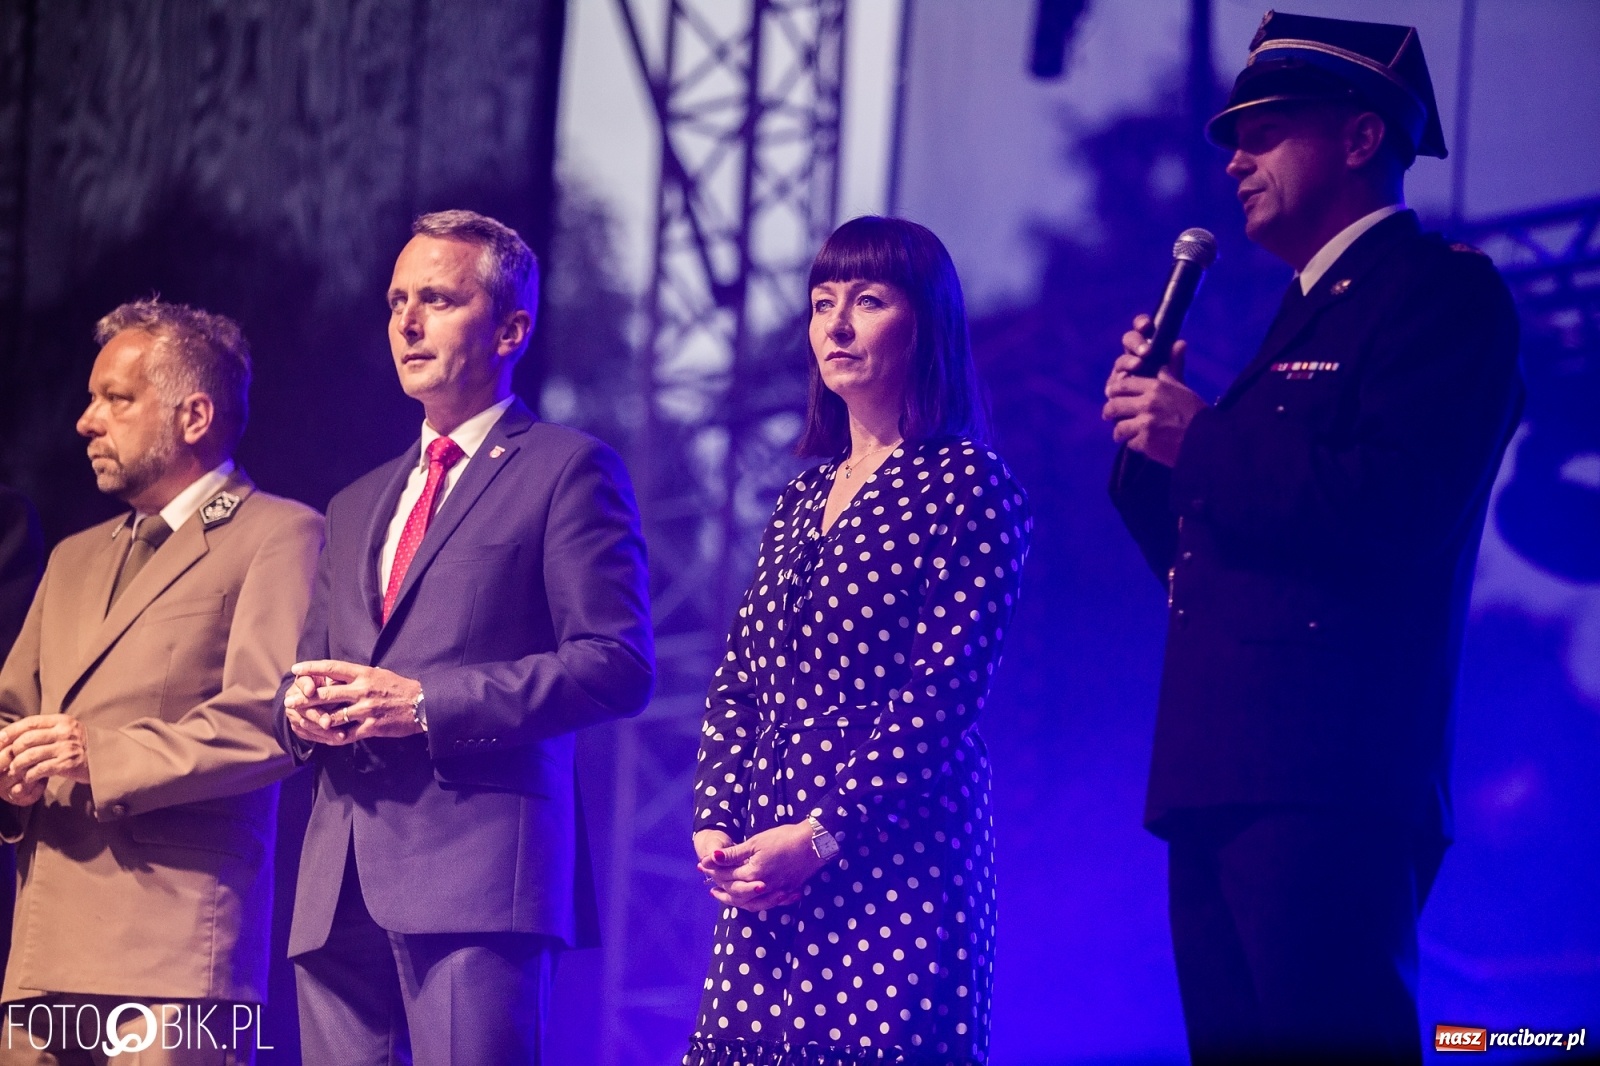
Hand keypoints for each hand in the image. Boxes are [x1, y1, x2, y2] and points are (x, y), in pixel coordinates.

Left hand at [0, 714, 90, 787]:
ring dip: (18, 765)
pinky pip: (39, 769)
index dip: (11, 731)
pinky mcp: (67, 764)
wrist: (106, 758)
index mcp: (61, 721)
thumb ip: (47, 730)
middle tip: (7, 760)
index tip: (0, 739)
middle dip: (12, 752)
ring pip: (30, 756)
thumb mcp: (67, 731)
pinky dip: (29, 775)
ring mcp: (66, 748)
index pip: (30, 723)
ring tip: (16, 771)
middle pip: (26, 740)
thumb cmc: (81, 745)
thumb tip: (17, 736)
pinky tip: (28, 778)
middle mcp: (63, 732)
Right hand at [283, 673, 348, 746]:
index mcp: (304, 679)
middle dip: (316, 716)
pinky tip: (337, 740)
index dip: (306, 686)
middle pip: (304, 707)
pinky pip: (309, 734)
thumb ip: (336, 680)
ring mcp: (293, 712)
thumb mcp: (337, 678)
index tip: (311, 691)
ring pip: (307, 724)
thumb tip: (338, 684)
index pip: (302, 682)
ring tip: (341, 736)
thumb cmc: (337, 684)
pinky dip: (324, 738)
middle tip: (328, 723)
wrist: (327, 698)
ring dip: (324, 731)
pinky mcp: (298, 726)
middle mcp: (294, 696)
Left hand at [286, 660, 423, 744]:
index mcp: (364, 674)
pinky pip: (348, 733)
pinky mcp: (371, 726)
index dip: (312, 668)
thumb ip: (358, 676)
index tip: (296, 669)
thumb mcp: (379, 674)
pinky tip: (325, 737)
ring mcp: (366, 710)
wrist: (422, 704)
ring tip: (303, 721)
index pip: (332, 668)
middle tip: (289, 702)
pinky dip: (335, 736)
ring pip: (333, 716)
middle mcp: (362, 690)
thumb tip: (337, 676)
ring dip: (316, 720)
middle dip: (304, 699)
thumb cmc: (399, 687)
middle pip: (326, 695)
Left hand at [699, 822, 829, 912]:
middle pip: (735, 891)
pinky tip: (751, 900)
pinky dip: (756, 904)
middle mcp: (763, 888)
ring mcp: (776, 893)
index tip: (702, 866)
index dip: (713, 870)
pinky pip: (767, 905)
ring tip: (723, 897)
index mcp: (753, 873)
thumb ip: (734, 854)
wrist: (813, 843)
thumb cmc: (784, 838)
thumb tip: (712, 857)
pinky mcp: (787, 893)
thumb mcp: (756, 842)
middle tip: (709, 883)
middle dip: (720, 886)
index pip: (727, 875)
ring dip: (734, 901)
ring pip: (750, 904)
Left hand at [1102, 314, 1207, 466]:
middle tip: (1108, 415)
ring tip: (1120, 434)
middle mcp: (1148, 403)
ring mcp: (1146, 423)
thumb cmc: (1195, 412)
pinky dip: (1133, 444)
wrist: (1207, 438)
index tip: (1111, 394)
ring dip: (1119, 431)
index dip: (1114, 390)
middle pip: (1115, 405)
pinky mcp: (1146, 442)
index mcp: (1155, 387)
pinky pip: (1130, 443)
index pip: (1124, 385)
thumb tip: (1177, 343)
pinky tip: (1138, 443)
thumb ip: (1172, 369)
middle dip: (1109, 411)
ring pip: (1119, 427)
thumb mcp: (1182, 387)